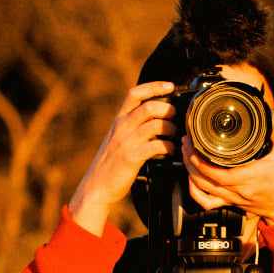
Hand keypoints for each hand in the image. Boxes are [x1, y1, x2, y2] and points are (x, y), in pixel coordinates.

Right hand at [70, 81, 177, 235]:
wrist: (97, 186)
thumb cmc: (113, 163)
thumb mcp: (119, 137)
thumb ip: (134, 125)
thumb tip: (158, 115)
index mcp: (119, 120)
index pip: (134, 94)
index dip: (154, 86)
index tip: (170, 86)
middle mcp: (121, 127)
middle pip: (148, 107)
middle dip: (167, 109)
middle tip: (176, 117)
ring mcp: (126, 142)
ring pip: (155, 125)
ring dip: (171, 129)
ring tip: (174, 136)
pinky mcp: (132, 157)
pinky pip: (156, 146)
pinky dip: (168, 147)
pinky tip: (170, 151)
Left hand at [182, 112, 273, 224]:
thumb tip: (269, 113)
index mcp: (247, 176)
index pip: (214, 172)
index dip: (198, 158)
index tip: (193, 142)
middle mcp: (236, 189)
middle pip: (201, 178)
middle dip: (189, 159)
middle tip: (186, 143)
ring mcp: (231, 197)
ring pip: (201, 188)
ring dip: (189, 172)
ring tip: (186, 155)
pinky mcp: (230, 202)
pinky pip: (206, 202)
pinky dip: (195, 191)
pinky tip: (192, 179)